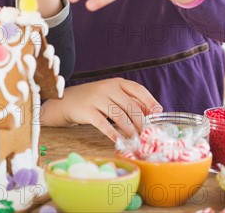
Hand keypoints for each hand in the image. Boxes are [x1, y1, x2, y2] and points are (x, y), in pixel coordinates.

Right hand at [40, 78, 162, 141]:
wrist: (66, 101)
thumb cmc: (94, 100)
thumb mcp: (111, 95)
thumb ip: (129, 101)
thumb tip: (152, 114)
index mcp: (117, 82)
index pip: (138, 90)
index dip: (150, 102)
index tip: (158, 116)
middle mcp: (108, 87)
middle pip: (130, 106)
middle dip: (142, 123)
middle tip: (148, 136)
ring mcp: (96, 98)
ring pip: (119, 116)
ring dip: (130, 131)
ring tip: (137, 141)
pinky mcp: (87, 111)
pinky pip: (103, 124)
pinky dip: (113, 134)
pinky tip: (120, 141)